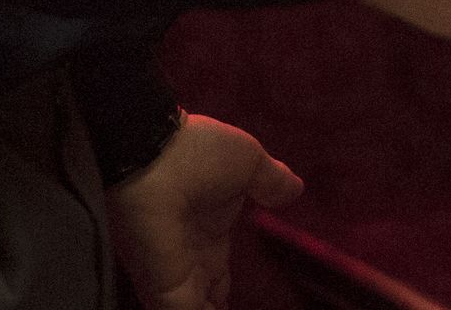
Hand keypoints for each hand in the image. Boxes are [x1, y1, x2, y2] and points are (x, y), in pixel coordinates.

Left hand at [106, 114, 303, 309]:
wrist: (154, 156)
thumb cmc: (199, 155)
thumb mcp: (248, 163)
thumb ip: (271, 182)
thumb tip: (296, 190)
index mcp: (209, 233)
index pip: (216, 280)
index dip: (222, 295)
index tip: (234, 304)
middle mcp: (189, 261)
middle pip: (204, 303)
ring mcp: (176, 278)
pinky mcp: (166, 291)